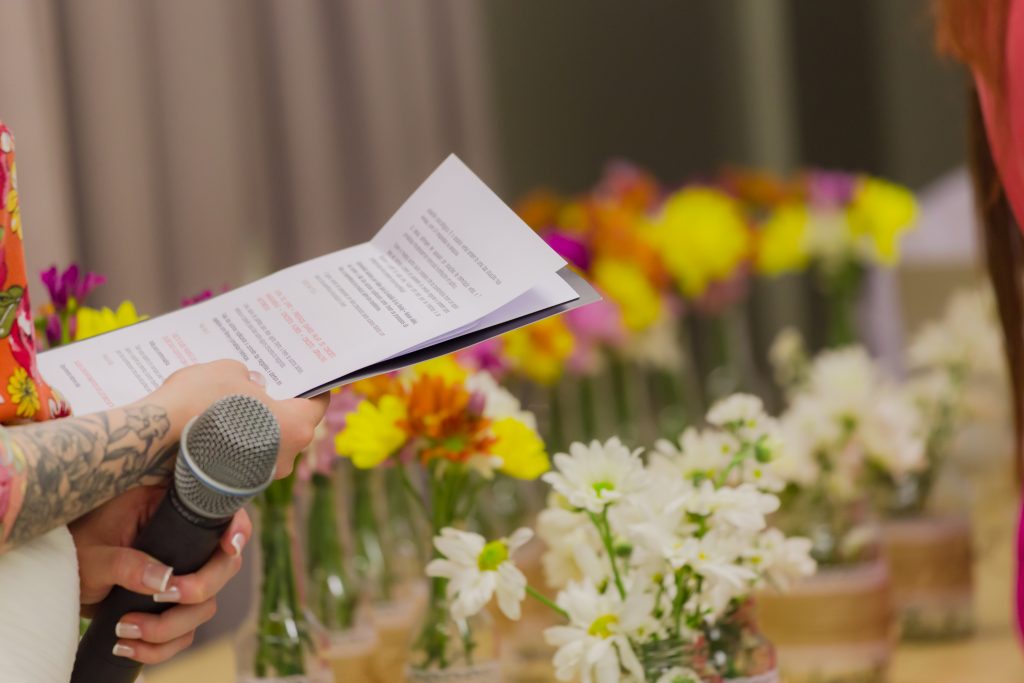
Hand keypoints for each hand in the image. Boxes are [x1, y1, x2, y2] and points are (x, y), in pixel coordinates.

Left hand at [69, 486, 251, 663]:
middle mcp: (182, 543)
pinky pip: (184, 633)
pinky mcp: (170, 606)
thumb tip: (166, 581)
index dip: (237, 529)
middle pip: (223, 568)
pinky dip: (160, 648)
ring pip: (204, 607)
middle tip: (163, 598)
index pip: (219, 515)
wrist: (54, 580)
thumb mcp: (93, 555)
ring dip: (170, 628)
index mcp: (167, 512)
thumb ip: (127, 565)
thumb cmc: (71, 553)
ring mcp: (180, 576)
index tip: (229, 547)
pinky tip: (127, 647)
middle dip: (198, 590)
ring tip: (126, 631)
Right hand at [150, 359, 327, 476]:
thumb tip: (252, 385)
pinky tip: (219, 425)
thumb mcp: (229, 372)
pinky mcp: (236, 487)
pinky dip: (239, 443)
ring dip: (257, 427)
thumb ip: (248, 377)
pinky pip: (246, 460)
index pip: (319, 404)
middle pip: (293, 426)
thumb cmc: (200, 400)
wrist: (153, 440)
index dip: (315, 389)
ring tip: (235, 404)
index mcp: (296, 426)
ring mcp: (262, 476)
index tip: (310, 380)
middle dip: (280, 407)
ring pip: (268, 444)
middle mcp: (286, 456)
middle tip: (267, 387)